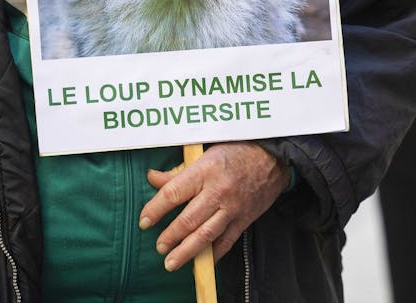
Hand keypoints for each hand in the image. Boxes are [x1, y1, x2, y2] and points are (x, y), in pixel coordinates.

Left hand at [138, 142, 288, 271]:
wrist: (271, 158)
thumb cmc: (235, 152)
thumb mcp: (204, 154)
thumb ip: (178, 171)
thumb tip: (152, 178)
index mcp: (204, 171)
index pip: (173, 193)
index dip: (155, 209)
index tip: (144, 221)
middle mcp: (218, 191)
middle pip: (188, 219)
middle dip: (170, 236)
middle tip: (159, 246)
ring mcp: (232, 208)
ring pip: (206, 235)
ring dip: (186, 251)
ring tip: (171, 262)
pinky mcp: (243, 220)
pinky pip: (226, 242)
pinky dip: (213, 254)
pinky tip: (200, 261)